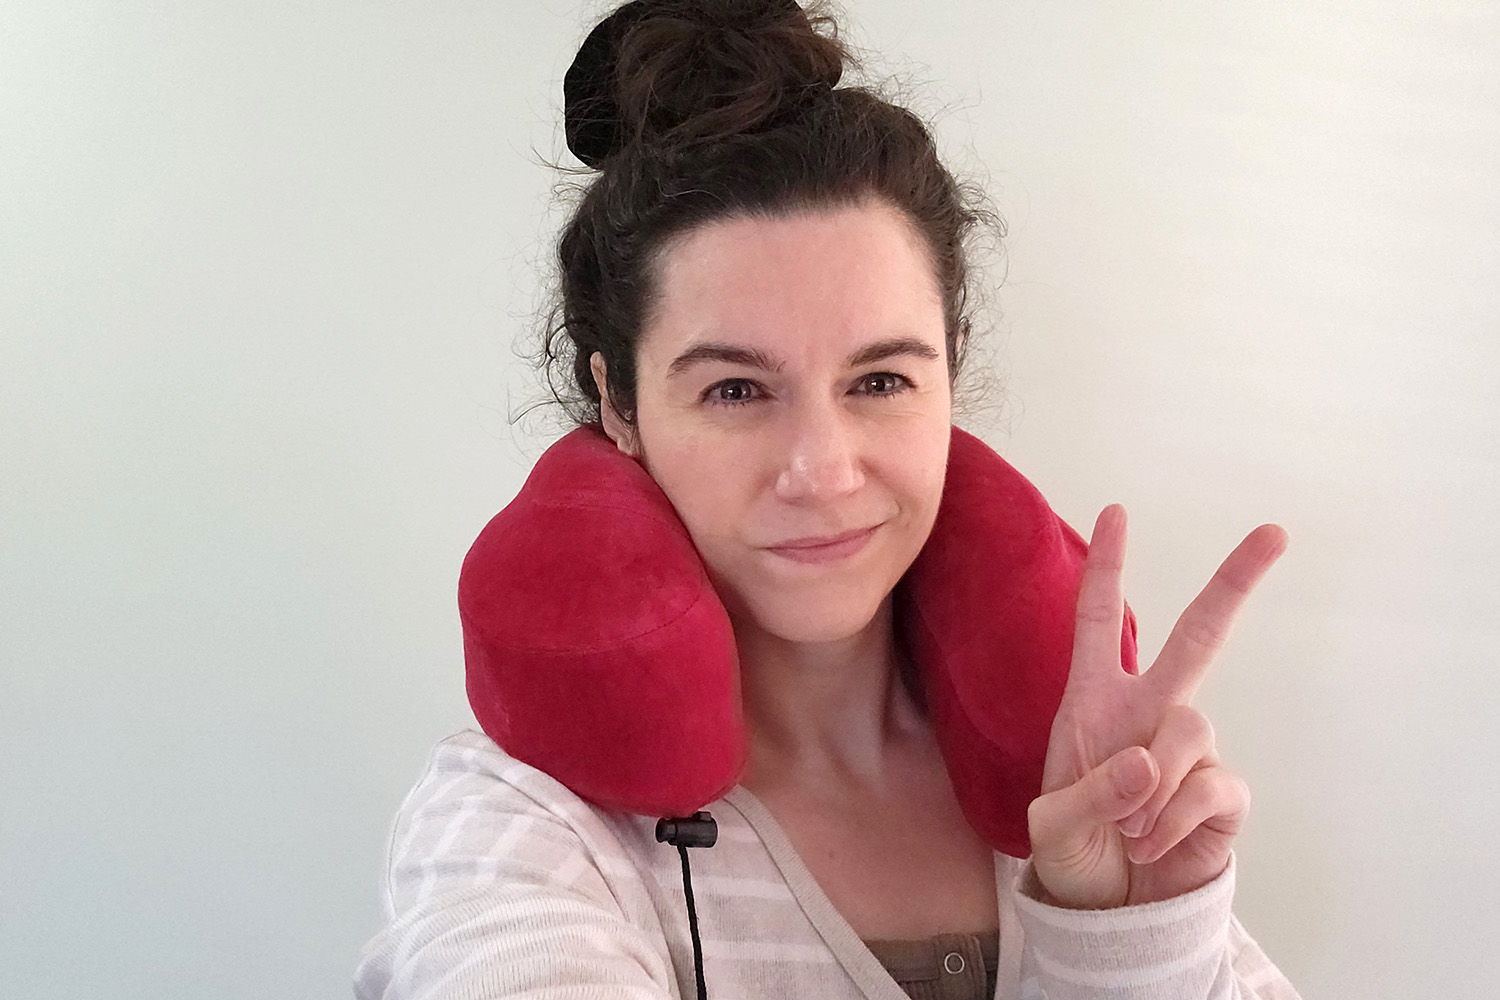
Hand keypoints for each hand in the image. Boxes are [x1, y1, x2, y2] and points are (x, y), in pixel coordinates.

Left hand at [1026, 504, 1287, 908]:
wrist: (1106, 913)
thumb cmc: (1072, 852)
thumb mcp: (1050, 826)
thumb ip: (1086, 794)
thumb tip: (1147, 764)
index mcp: (1094, 702)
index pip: (1101, 622)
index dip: (1108, 567)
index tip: (1119, 511)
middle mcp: (1146, 713)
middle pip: (1197, 637)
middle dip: (1233, 583)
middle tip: (1273, 533)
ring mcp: (1189, 752)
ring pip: (1191, 727)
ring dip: (1155, 783)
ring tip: (1127, 829)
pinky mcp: (1222, 796)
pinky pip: (1213, 786)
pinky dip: (1176, 819)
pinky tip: (1152, 844)